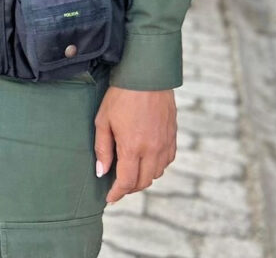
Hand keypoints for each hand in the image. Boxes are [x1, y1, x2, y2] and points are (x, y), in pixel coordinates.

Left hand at [94, 87, 176, 203]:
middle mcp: (153, 149)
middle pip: (143, 181)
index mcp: (133, 147)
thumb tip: (102, 172)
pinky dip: (156, 167)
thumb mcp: (103, 121)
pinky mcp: (173, 137)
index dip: (117, 193)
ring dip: (143, 178)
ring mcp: (166, 144)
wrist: (147, 77)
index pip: (127, 181)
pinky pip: (167, 161)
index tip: (109, 198)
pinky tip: (145, 161)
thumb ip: (103, 149)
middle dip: (129, 188)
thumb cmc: (120, 97)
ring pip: (157, 173)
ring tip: (129, 174)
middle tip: (117, 187)